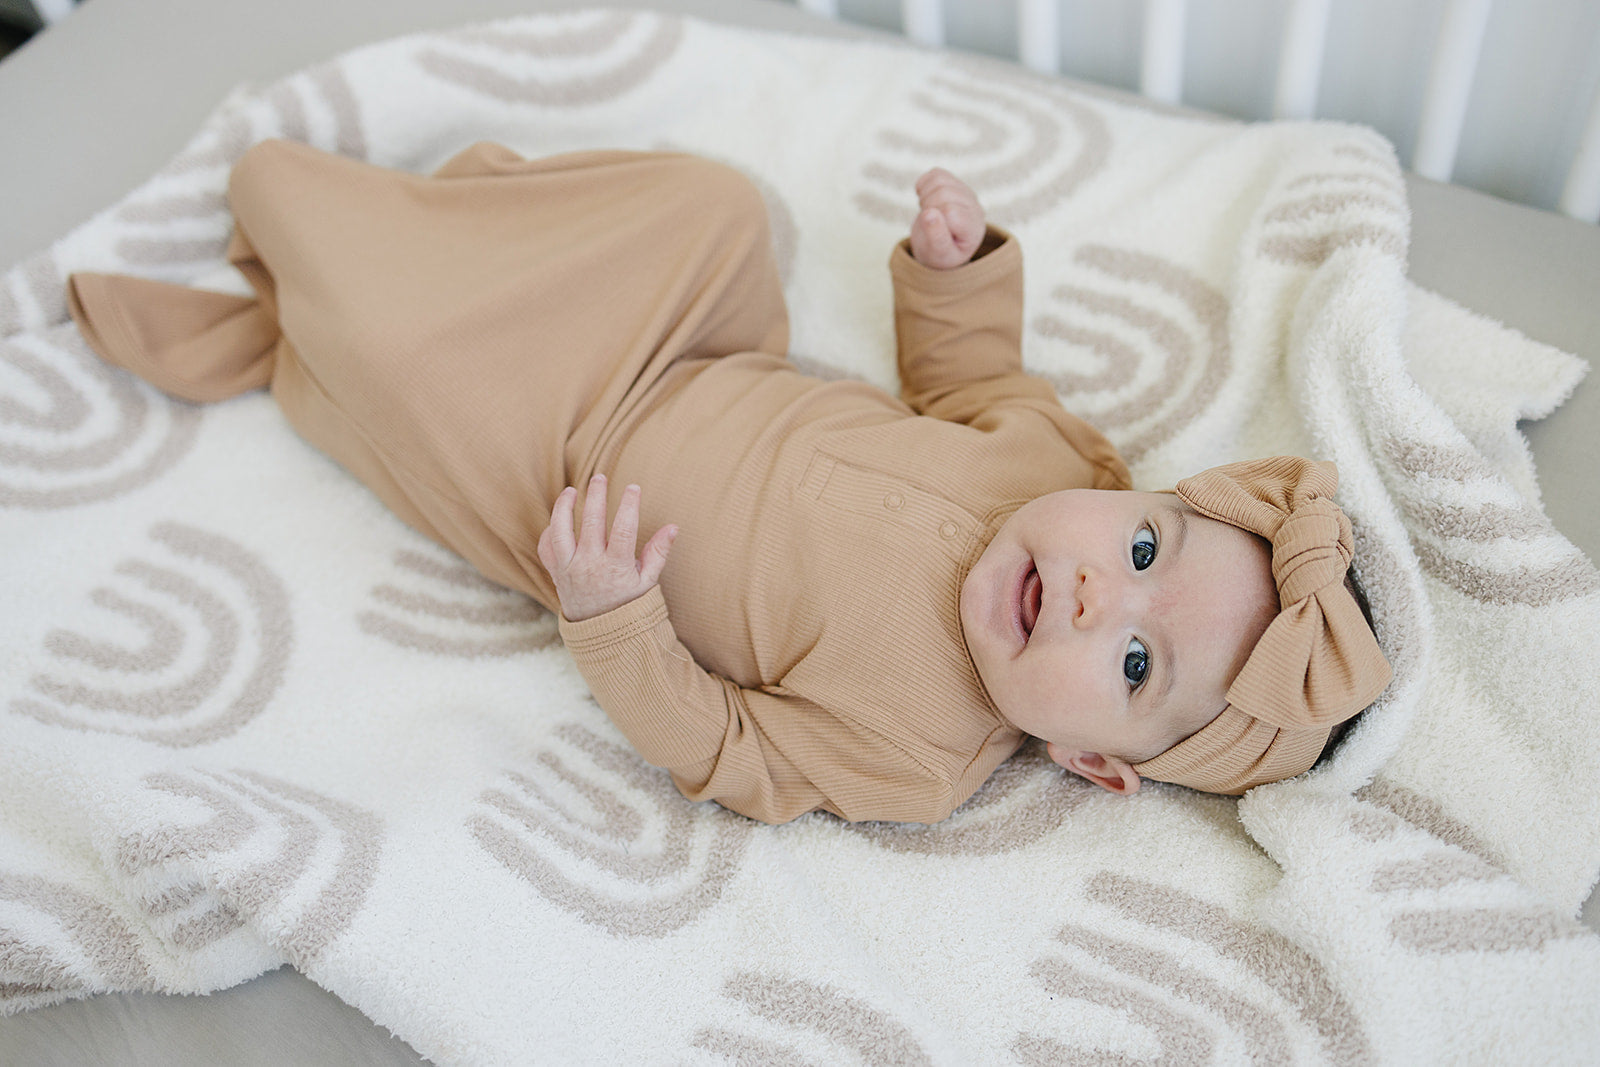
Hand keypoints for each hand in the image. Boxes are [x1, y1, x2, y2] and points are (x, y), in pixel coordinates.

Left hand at [536, 475, 676, 621]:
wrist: (601, 632)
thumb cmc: (628, 604)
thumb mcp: (648, 582)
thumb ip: (659, 553)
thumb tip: (673, 527)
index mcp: (615, 567)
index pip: (622, 529)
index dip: (628, 506)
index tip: (633, 488)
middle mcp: (589, 566)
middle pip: (590, 523)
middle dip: (595, 496)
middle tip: (599, 477)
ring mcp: (569, 569)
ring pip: (560, 531)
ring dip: (563, 508)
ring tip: (572, 491)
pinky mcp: (556, 573)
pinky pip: (547, 548)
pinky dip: (550, 531)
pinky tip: (559, 518)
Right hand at [909, 168, 986, 268]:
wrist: (939, 248)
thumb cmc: (939, 254)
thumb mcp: (938, 254)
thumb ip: (936, 237)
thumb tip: (929, 213)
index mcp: (974, 228)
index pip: (950, 212)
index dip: (934, 221)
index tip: (932, 234)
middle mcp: (974, 207)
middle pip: (944, 193)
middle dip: (927, 207)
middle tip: (927, 224)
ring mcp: (965, 193)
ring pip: (939, 180)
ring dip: (924, 197)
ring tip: (927, 214)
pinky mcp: (954, 183)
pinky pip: (935, 173)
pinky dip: (923, 186)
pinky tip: (925, 201)